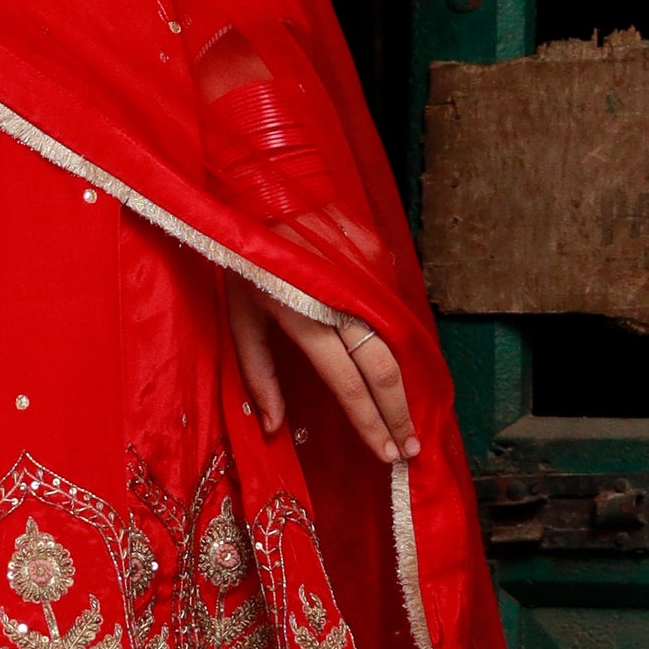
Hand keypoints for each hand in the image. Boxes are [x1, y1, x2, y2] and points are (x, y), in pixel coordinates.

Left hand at [225, 274, 410, 467]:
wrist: (266, 194)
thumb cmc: (244, 262)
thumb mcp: (239, 318)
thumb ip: (258, 375)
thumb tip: (273, 428)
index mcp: (305, 319)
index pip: (348, 384)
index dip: (370, 423)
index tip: (386, 454)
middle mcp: (342, 301)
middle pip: (383, 368)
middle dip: (398, 413)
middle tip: (410, 448)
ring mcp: (365, 277)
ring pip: (396, 341)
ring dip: (406, 384)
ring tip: (410, 419)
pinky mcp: (377, 257)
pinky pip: (393, 308)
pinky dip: (399, 342)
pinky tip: (401, 369)